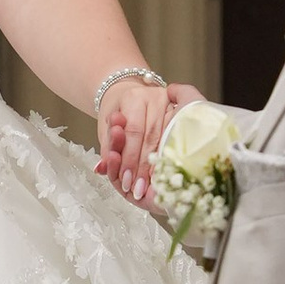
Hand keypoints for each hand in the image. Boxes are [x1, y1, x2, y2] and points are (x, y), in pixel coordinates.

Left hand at [94, 78, 201, 205]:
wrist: (129, 94)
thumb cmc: (118, 114)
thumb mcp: (106, 129)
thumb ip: (107, 149)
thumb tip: (101, 168)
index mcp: (134, 98)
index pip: (134, 132)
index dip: (130, 158)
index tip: (125, 180)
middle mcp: (155, 98)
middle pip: (150, 138)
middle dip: (142, 167)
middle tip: (137, 189)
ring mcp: (171, 105)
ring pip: (165, 140)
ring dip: (155, 166)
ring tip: (147, 187)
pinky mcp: (182, 113)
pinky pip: (176, 140)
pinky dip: (167, 159)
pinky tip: (162, 174)